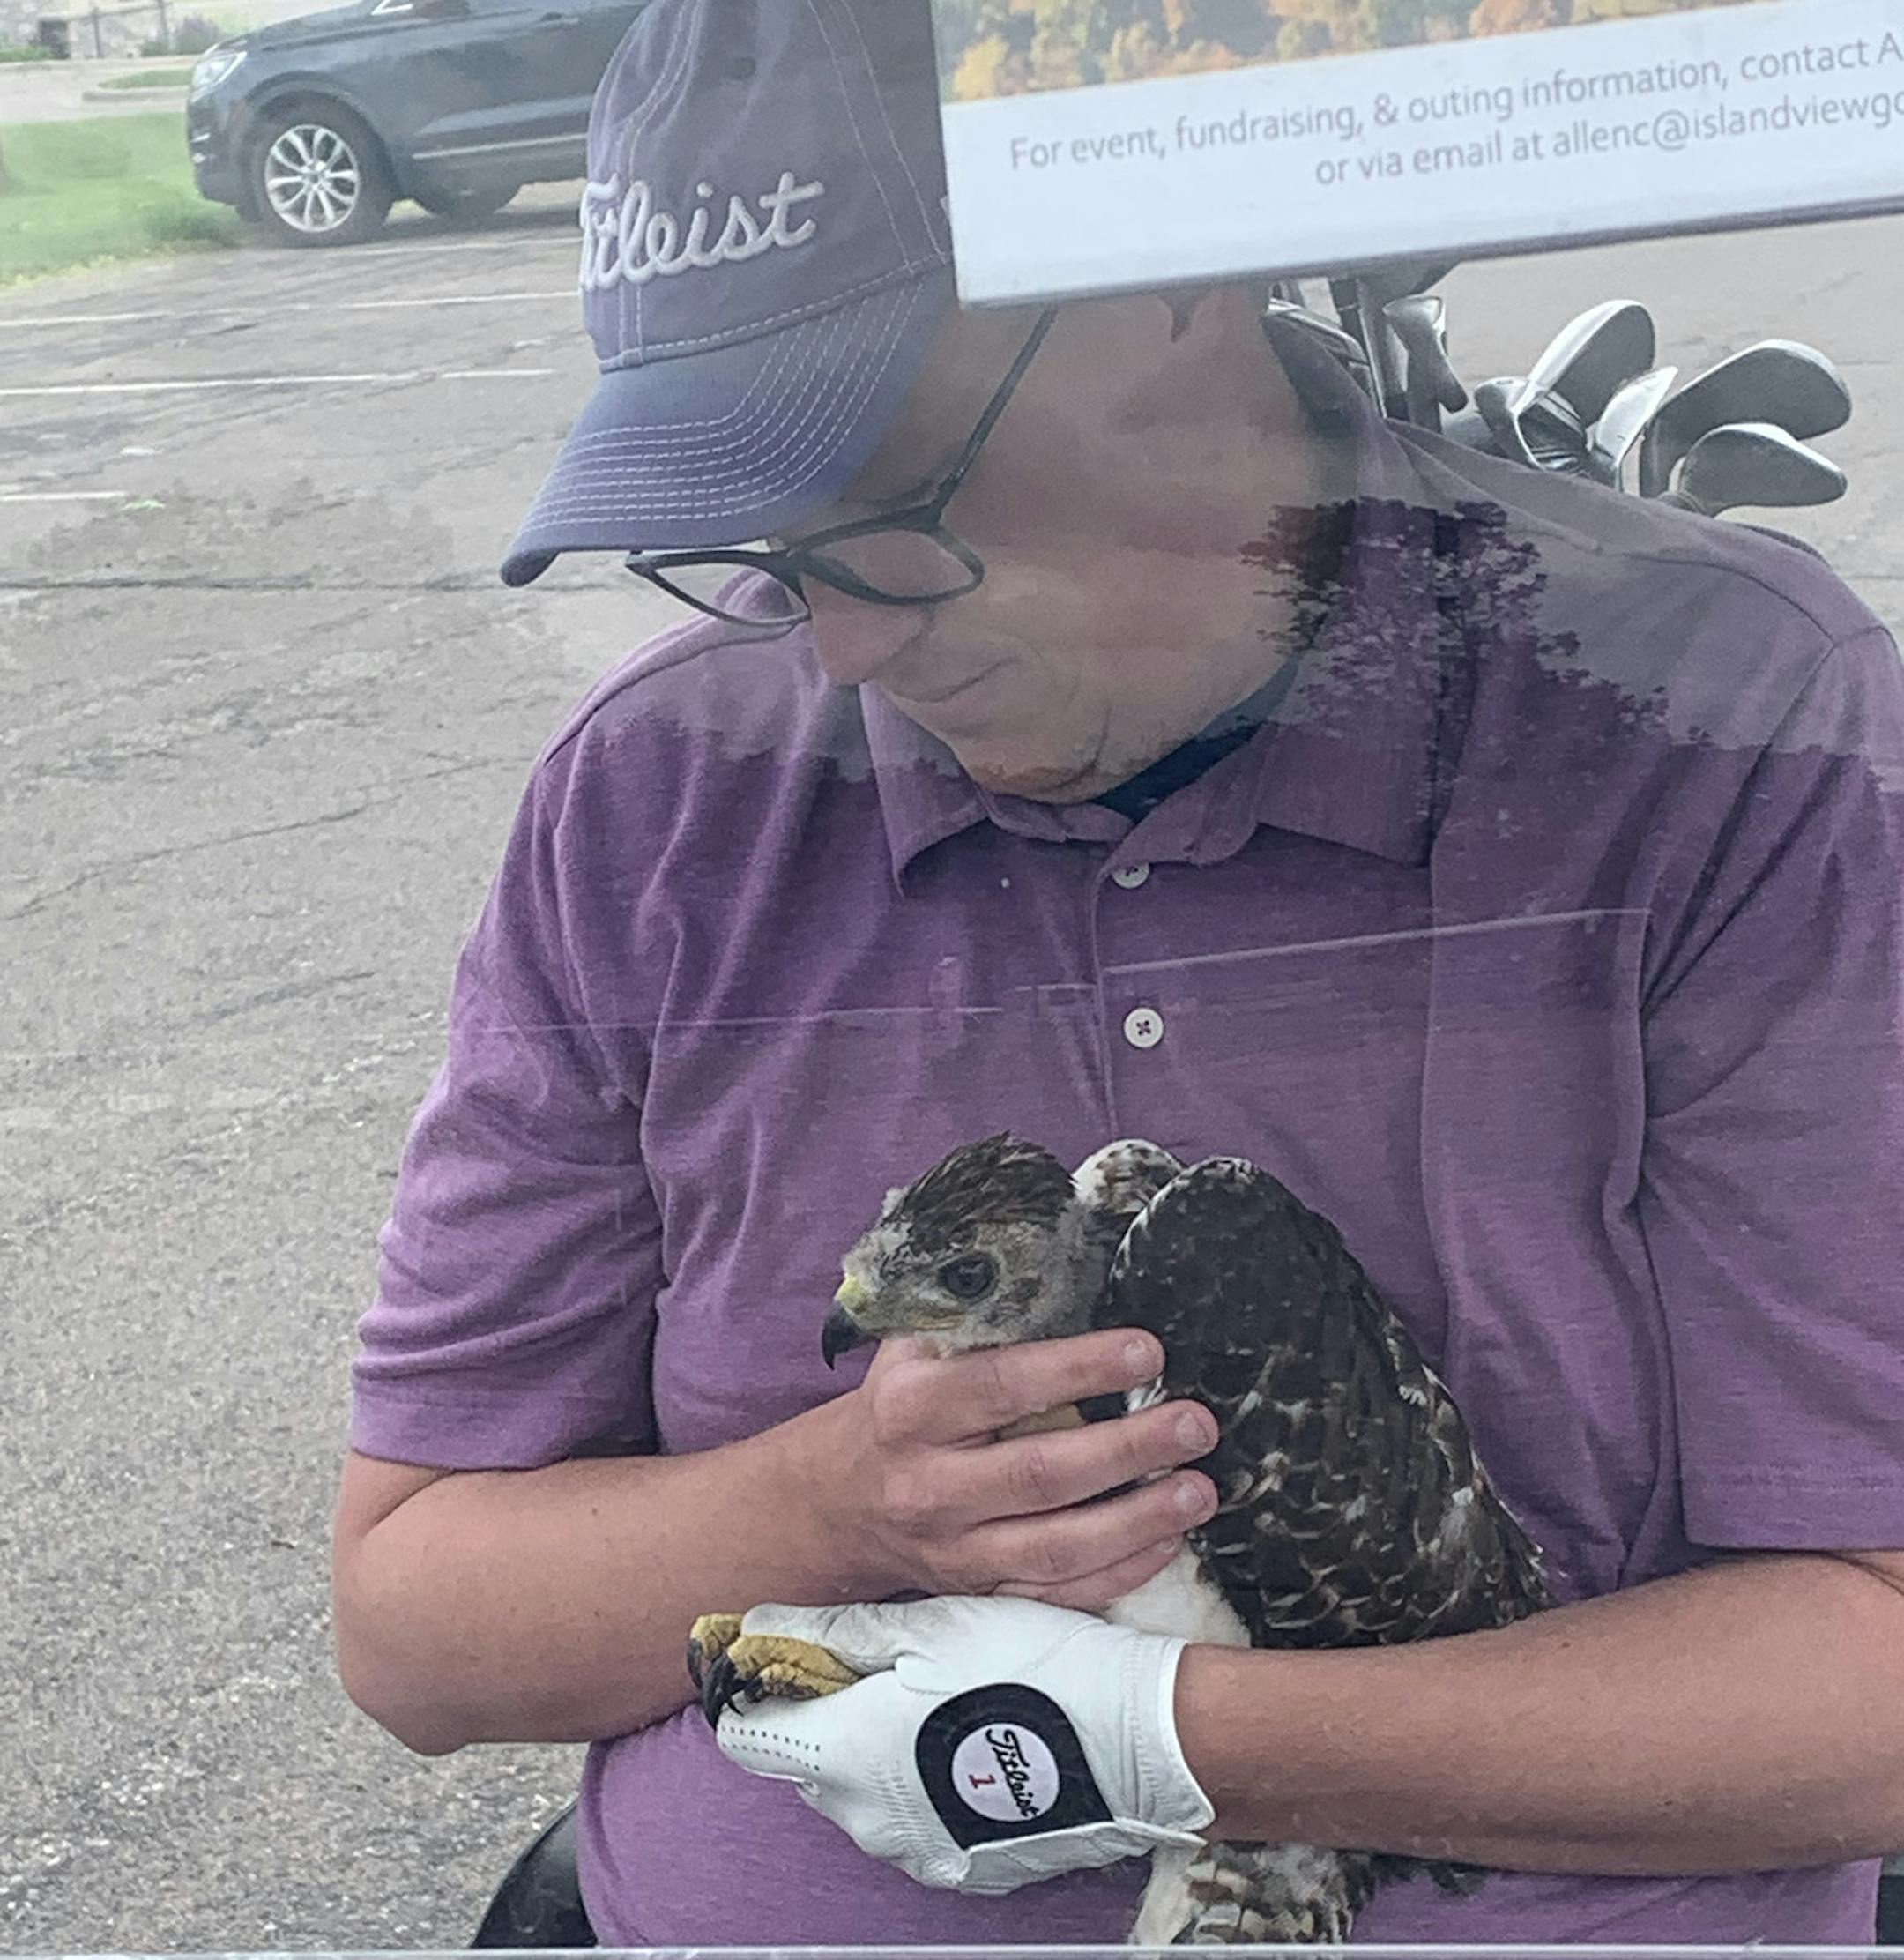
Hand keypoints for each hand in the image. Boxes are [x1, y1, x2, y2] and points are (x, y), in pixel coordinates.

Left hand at [712, 1596, 1213, 1894]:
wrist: (1134, 1742)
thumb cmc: (1034, 1670)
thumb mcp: (931, 1626)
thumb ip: (836, 1633)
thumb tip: (761, 1624)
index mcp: (844, 1754)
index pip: (748, 1735)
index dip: (759, 1688)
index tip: (784, 1655)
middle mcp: (867, 1819)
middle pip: (808, 1761)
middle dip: (831, 1711)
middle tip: (886, 1658)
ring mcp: (916, 1851)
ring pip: (864, 1791)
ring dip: (880, 1746)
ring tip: (942, 1692)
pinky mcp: (963, 1865)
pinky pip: (916, 1818)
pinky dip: (927, 1780)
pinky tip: (975, 1734)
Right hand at [812, 1330, 1219, 1610]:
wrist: (835, 1503)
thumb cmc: (897, 1407)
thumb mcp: (914, 1350)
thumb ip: (979, 1319)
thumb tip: (1066, 1270)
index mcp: (912, 1407)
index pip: (1004, 1385)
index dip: (1079, 1368)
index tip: (1146, 1350)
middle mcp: (929, 1484)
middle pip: (1041, 1473)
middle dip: (1129, 1449)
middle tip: (1195, 1423)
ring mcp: (954, 1549)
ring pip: (1057, 1546)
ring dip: (1138, 1521)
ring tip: (1200, 1490)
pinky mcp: (977, 1592)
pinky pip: (1056, 1592)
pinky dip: (1118, 1572)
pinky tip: (1169, 1541)